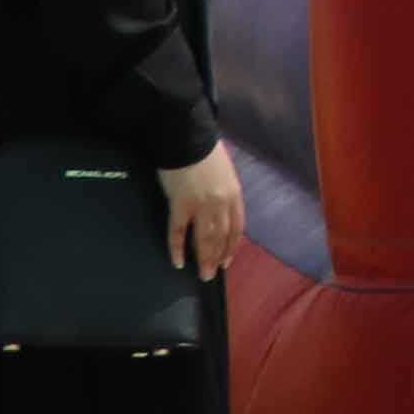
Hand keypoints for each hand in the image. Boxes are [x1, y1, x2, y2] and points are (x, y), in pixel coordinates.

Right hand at [162, 142, 245, 280]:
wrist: (188, 137)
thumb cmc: (206, 154)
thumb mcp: (225, 175)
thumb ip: (225, 193)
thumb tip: (221, 210)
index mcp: (234, 195)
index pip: (236, 228)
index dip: (231, 246)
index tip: (227, 260)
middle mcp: (221, 203)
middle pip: (221, 237)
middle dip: (217, 257)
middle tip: (211, 275)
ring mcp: (200, 205)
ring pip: (204, 238)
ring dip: (204, 258)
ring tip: (201, 274)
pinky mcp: (179, 205)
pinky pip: (177, 232)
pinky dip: (177, 248)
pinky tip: (178, 261)